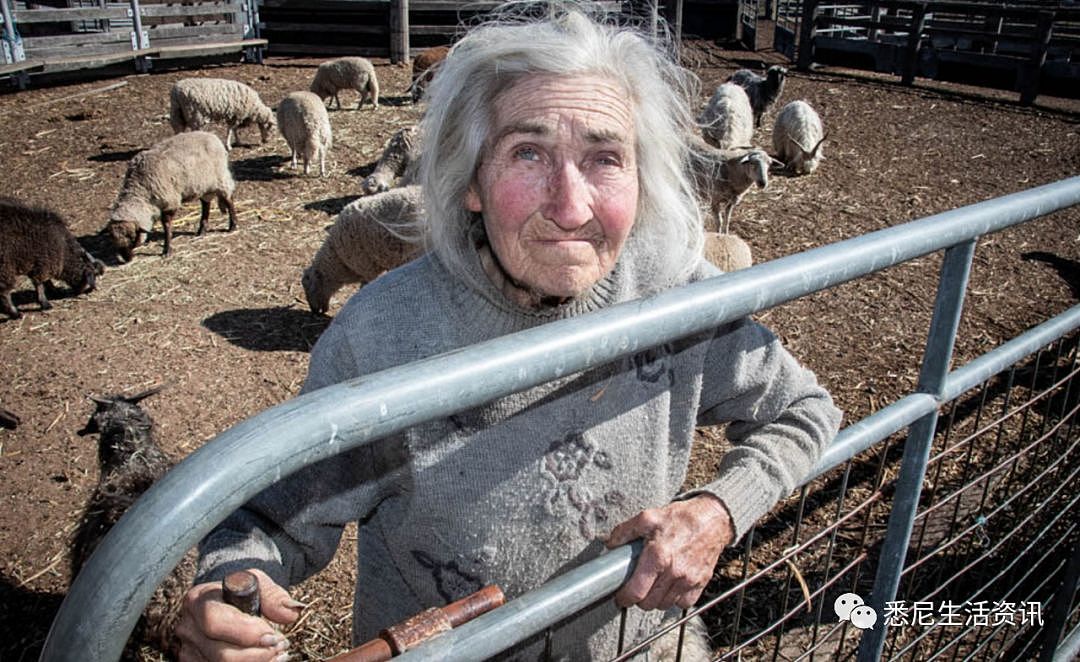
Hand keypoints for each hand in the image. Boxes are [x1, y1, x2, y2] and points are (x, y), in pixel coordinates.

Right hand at [176, 568, 301, 661]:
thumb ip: (274, 596)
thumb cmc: (244, 590)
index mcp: (198, 600)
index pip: (215, 621)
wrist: (229, 600)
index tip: (272, 636)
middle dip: (257, 655)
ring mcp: (190, 650)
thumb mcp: (259, 583)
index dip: (245, 633)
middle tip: (281, 646)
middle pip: (220, 654)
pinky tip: (268, 660)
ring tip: (278, 653)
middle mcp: (188, 627)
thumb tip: (291, 612)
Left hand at [605, 494, 733, 610]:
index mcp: (658, 556)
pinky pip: (684, 603)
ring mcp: (689, 579)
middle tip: (637, 588)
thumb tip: (608, 542)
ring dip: (656, 600)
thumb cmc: (681, 517)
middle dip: (639, 598)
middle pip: (649, 603)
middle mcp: (674, 571)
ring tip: (653, 586)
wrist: (712, 519)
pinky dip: (675, 599)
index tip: (621, 596)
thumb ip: (624, 531)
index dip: (625, 598)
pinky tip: (670, 586)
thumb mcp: (648, 517)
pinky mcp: (701, 582)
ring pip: (665, 605)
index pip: (636, 591)